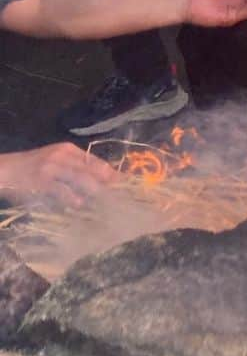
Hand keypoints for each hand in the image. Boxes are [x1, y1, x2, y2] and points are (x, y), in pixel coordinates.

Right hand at [0, 143, 117, 208]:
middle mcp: (63, 156)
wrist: (5, 170)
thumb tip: (99, 181)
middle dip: (108, 181)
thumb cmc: (33, 169)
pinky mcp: (41, 182)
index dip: (111, 171)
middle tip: (121, 192)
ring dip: (95, 190)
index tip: (125, 181)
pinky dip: (72, 197)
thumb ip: (75, 169)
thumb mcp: (56, 162)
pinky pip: (61, 190)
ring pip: (80, 178)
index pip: (95, 160)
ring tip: (107, 199)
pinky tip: (80, 204)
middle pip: (91, 168)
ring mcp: (52, 168)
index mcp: (69, 150)